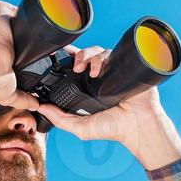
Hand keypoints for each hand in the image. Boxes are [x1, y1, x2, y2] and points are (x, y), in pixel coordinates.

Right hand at [0, 1, 38, 109]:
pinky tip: (34, 24)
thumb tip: (36, 106)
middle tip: (34, 45)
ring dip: (25, 23)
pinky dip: (27, 14)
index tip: (24, 51)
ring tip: (38, 35)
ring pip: (13, 15)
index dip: (12, 42)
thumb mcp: (7, 93)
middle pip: (7, 24)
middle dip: (19, 32)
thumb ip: (22, 98)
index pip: (0, 37)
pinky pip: (16, 8)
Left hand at [38, 47, 180, 170]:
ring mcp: (112, 71)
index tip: (57, 60)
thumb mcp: (81, 128)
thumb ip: (60, 119)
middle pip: (85, 55)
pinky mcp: (124, 67)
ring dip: (89, 55)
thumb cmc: (114, 129)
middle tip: (76, 66)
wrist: (139, 126)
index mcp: (88, 88)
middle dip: (78, 56)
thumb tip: (40, 107)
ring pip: (97, 51)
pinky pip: (111, 52)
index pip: (74, 68)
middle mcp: (100, 78)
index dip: (65, 61)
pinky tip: (99, 69)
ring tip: (88, 68)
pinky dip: (102, 57)